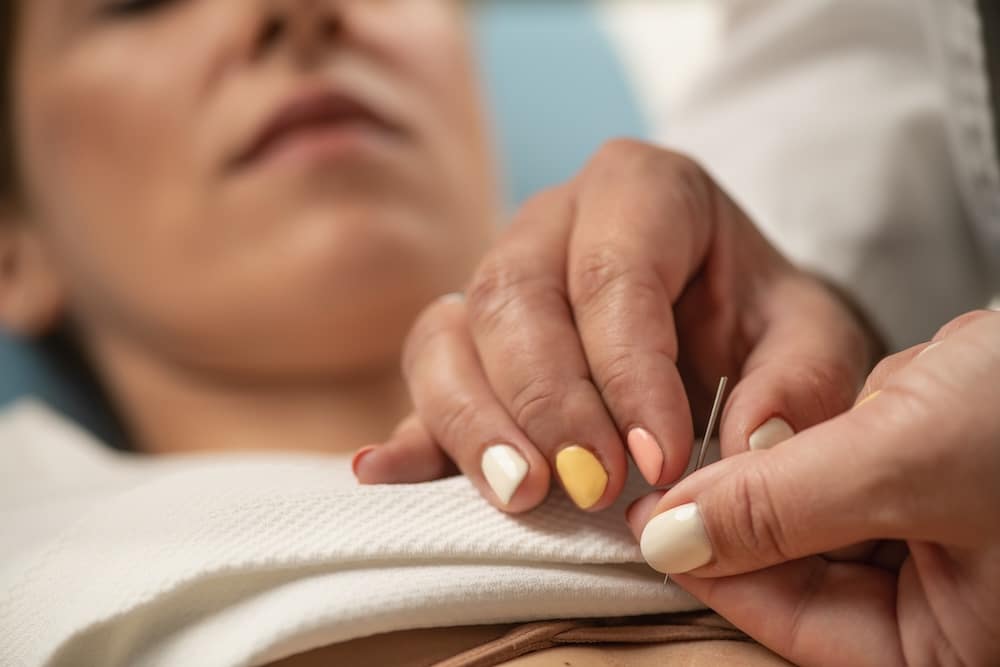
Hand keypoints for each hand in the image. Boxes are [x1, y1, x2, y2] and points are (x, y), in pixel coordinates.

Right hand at [355, 140, 879, 511]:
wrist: (718, 317)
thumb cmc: (762, 321)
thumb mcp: (812, 338)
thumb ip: (798, 382)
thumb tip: (744, 446)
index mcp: (640, 190)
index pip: (615, 273)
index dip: (629, 371)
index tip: (661, 463)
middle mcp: (551, 222)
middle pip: (515, 296)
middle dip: (548, 400)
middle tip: (589, 488)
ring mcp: (497, 277)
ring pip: (451, 333)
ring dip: (475, 420)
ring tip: (520, 494)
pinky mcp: (465, 342)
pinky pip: (425, 377)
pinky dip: (408, 432)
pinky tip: (383, 473)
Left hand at [629, 310, 999, 666]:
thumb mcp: (902, 460)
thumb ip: (776, 508)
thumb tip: (669, 542)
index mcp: (954, 648)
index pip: (796, 624)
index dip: (716, 568)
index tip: (650, 519)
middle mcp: (953, 612)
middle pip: (805, 574)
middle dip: (766, 508)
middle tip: (698, 464)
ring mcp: (949, 550)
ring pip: (823, 517)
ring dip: (814, 461)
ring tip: (870, 415)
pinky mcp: (942, 490)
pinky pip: (859, 471)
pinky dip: (854, 433)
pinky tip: (900, 398)